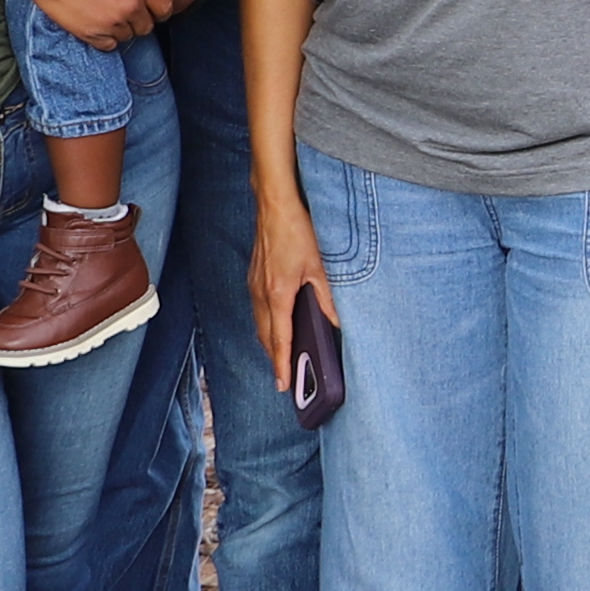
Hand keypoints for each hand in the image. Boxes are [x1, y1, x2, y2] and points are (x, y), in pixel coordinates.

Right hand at [19, 0, 169, 45]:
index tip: (147, 0)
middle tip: (128, 6)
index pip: (164, 5)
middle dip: (143, 17)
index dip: (157, 3)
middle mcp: (130, 6)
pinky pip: (108, 45)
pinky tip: (99, 21)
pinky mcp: (90, 33)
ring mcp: (110, 22)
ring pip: (129, 35)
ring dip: (125, 26)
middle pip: (148, 24)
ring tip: (111, 11)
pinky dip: (107, 37)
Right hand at [249, 191, 337, 398]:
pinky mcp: (253, 278)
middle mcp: (261, 294)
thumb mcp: (319, 266)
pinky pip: (257, 310)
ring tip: (282, 359)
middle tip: (285, 379)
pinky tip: (276, 327)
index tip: (284, 384)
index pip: (280, 340)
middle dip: (275, 359)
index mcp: (278, 294)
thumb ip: (327, 297)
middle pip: (266, 337)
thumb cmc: (296, 230)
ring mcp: (254, 285)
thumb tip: (336, 322)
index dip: (282, 364)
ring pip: (259, 325)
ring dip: (269, 344)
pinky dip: (265, 326)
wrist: (274, 205)